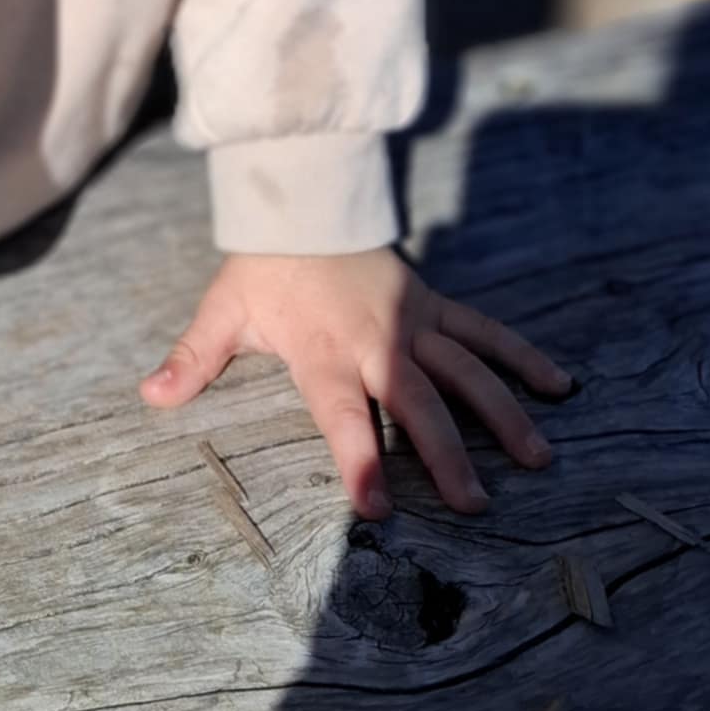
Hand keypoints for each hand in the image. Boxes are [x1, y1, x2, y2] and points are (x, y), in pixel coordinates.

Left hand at [139, 247, 575, 519]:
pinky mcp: (435, 303)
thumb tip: (149, 397)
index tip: (376, 508)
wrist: (302, 202)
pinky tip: (560, 385)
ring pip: (466, 370)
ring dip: (503, 414)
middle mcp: (377, 339)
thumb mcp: (224, 312)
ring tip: (538, 459)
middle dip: (446, 456)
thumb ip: (193, 358)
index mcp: (323, 349)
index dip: (359, 460)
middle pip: (418, 402)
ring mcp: (414, 320)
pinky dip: (523, 356)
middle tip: (475, 505)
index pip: (342, 414)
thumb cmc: (263, 270)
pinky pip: (485, 331)